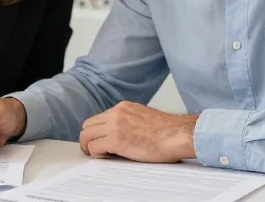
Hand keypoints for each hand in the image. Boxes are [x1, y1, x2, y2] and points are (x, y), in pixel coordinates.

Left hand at [80, 101, 196, 162]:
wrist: (178, 134)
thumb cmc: (169, 132)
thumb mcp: (145, 117)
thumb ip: (131, 120)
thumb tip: (124, 133)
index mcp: (124, 107)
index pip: (99, 118)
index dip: (97, 132)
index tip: (100, 141)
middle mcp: (116, 113)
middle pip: (88, 125)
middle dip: (89, 138)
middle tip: (93, 150)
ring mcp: (114, 125)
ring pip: (86, 135)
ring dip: (89, 147)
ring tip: (98, 155)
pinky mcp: (115, 139)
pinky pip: (93, 147)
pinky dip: (96, 154)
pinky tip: (107, 157)